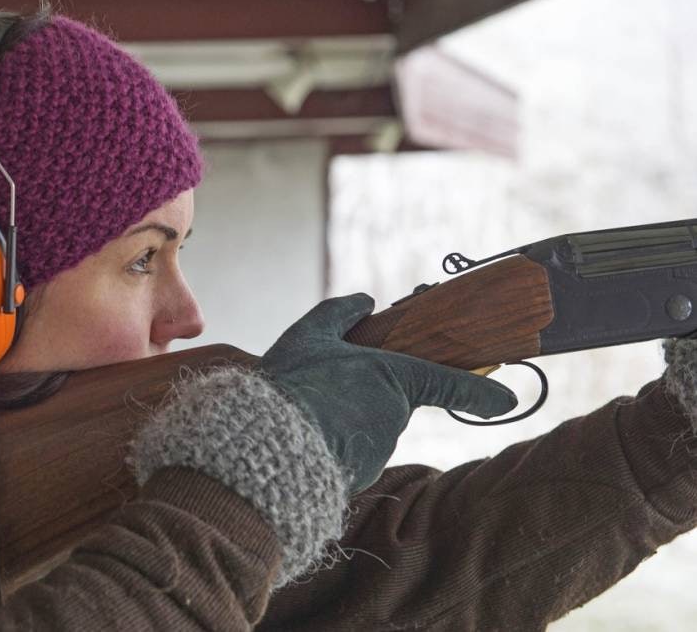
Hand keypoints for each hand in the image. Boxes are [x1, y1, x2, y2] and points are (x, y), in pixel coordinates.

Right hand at [261, 293, 517, 493]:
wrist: (267, 442)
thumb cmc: (293, 384)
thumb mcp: (308, 336)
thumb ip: (338, 314)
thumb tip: (364, 298)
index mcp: (392, 376)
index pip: (447, 382)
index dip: (479, 390)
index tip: (508, 400)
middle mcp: (394, 414)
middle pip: (389, 404)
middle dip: (364, 397)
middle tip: (324, 392)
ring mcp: (380, 448)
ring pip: (368, 431)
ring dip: (345, 424)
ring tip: (305, 417)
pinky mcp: (362, 476)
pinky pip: (353, 457)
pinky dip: (335, 448)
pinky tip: (304, 441)